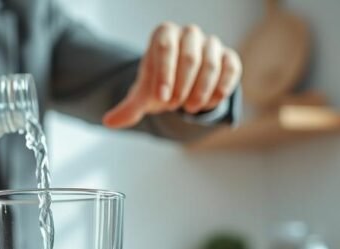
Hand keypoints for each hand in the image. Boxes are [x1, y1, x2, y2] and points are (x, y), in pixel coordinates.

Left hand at [103, 23, 241, 128]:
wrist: (182, 85)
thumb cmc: (161, 84)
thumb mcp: (143, 95)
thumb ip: (128, 108)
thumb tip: (108, 122)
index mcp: (164, 35)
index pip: (164, 47)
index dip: (164, 73)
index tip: (161, 99)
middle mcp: (188, 34)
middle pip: (189, 56)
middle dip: (182, 86)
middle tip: (174, 106)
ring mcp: (210, 44)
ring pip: (211, 63)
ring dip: (201, 90)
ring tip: (190, 108)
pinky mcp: (228, 57)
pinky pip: (230, 68)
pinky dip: (221, 88)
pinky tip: (209, 104)